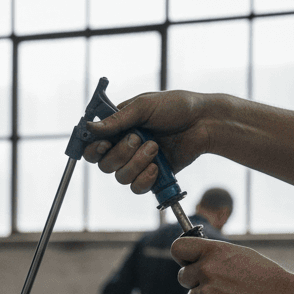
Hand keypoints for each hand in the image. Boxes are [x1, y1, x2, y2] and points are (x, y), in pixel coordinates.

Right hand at [82, 90, 213, 194]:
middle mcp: (124, 148)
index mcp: (118, 129)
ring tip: (155, 148)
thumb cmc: (176, 107)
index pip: (93, 147)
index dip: (93, 149)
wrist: (204, 122)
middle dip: (121, 154)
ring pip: (120, 177)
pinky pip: (136, 188)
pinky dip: (145, 179)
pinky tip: (157, 167)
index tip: (103, 145)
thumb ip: (117, 119)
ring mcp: (137, 163)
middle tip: (138, 138)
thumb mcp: (144, 106)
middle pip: (104, 165)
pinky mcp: (151, 177)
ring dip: (137, 163)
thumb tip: (90, 128)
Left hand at [172, 237, 293, 293]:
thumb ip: (214, 256)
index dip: (182, 256)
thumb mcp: (240, 256)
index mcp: (214, 251)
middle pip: (182, 276)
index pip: (178, 248)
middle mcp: (207, 270)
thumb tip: (192, 259)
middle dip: (195, 282)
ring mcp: (207, 293)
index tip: (189, 262)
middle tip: (219, 285)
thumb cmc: (264, 278)